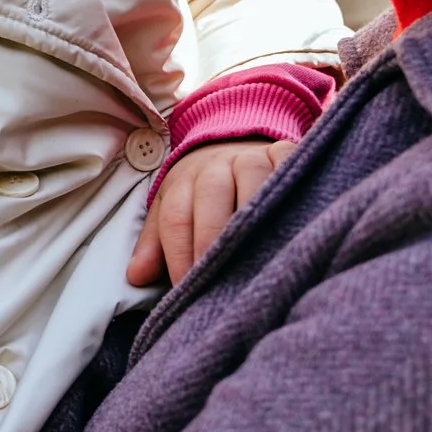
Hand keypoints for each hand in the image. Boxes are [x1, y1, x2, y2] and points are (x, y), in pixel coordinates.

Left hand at [128, 137, 295, 286]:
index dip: (179, 254)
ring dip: (255, 216)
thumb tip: (136, 276)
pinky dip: (291, 185)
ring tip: (259, 256)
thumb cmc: (202, 191)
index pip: (176, 218)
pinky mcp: (284, 152)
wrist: (232, 143)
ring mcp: (252, 157)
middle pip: (211, 196)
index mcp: (184, 183)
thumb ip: (156, 243)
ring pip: (252, 181)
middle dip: (211, 237)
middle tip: (218, 276)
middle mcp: (216, 166)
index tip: (185, 288)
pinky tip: (296, 218)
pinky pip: (289, 166)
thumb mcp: (173, 208)